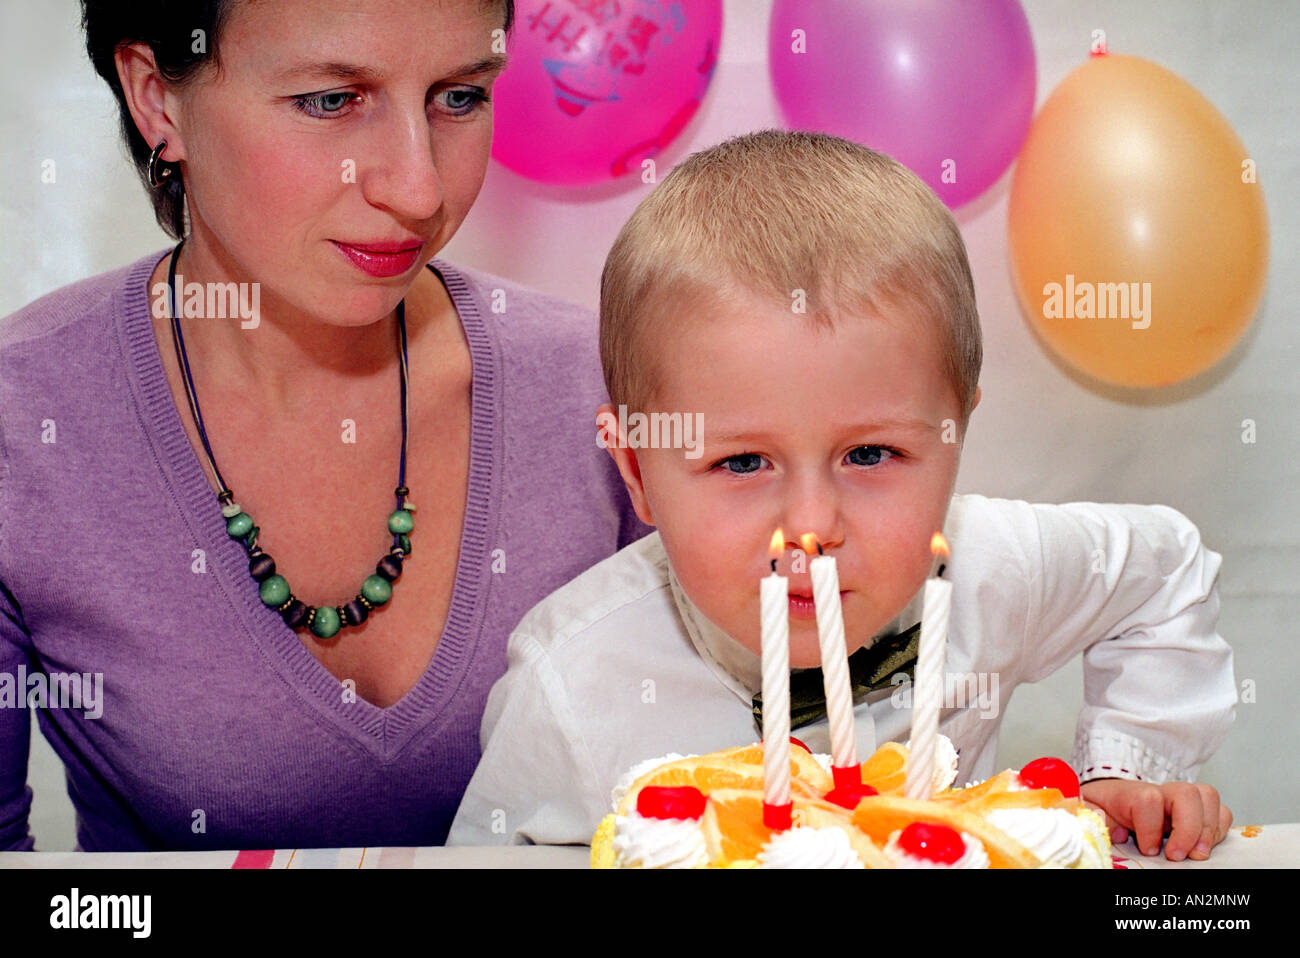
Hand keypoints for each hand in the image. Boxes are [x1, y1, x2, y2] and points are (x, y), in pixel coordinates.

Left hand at [1080, 778, 1231, 861]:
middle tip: (1179, 856)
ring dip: (1209, 828)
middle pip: (1186, 793)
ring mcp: (1179, 799)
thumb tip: (1101, 819)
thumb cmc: (1101, 807)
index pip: (1148, 800)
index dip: (1151, 827)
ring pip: (1207, 796)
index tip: (1148, 850)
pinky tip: (1205, 846)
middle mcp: (1159, 792)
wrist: (1108, 798)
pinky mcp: (1195, 810)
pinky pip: (1220, 810)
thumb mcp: (1088, 809)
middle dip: (1189, 828)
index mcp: (1129, 793)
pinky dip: (1219, 829)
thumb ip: (1091, 813)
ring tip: (1198, 854)